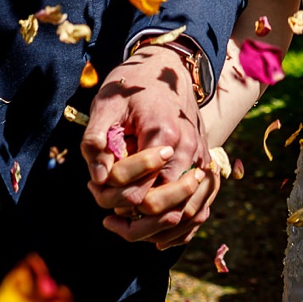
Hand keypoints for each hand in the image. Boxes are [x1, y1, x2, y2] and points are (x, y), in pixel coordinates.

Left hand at [82, 47, 215, 248]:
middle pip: (167, 208)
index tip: (97, 188)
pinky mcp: (206, 166)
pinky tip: (154, 232)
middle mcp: (191, 151)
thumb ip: (96, 138)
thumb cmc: (133, 86)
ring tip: (123, 224)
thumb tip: (96, 176)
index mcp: (166, 135)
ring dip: (156, 229)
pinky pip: (200, 209)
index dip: (116, 198)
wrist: (167, 68)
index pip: (143, 191)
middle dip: (134, 220)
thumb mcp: (106, 103)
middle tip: (108, 216)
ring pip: (188, 214)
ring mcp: (203, 160)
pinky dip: (179, 228)